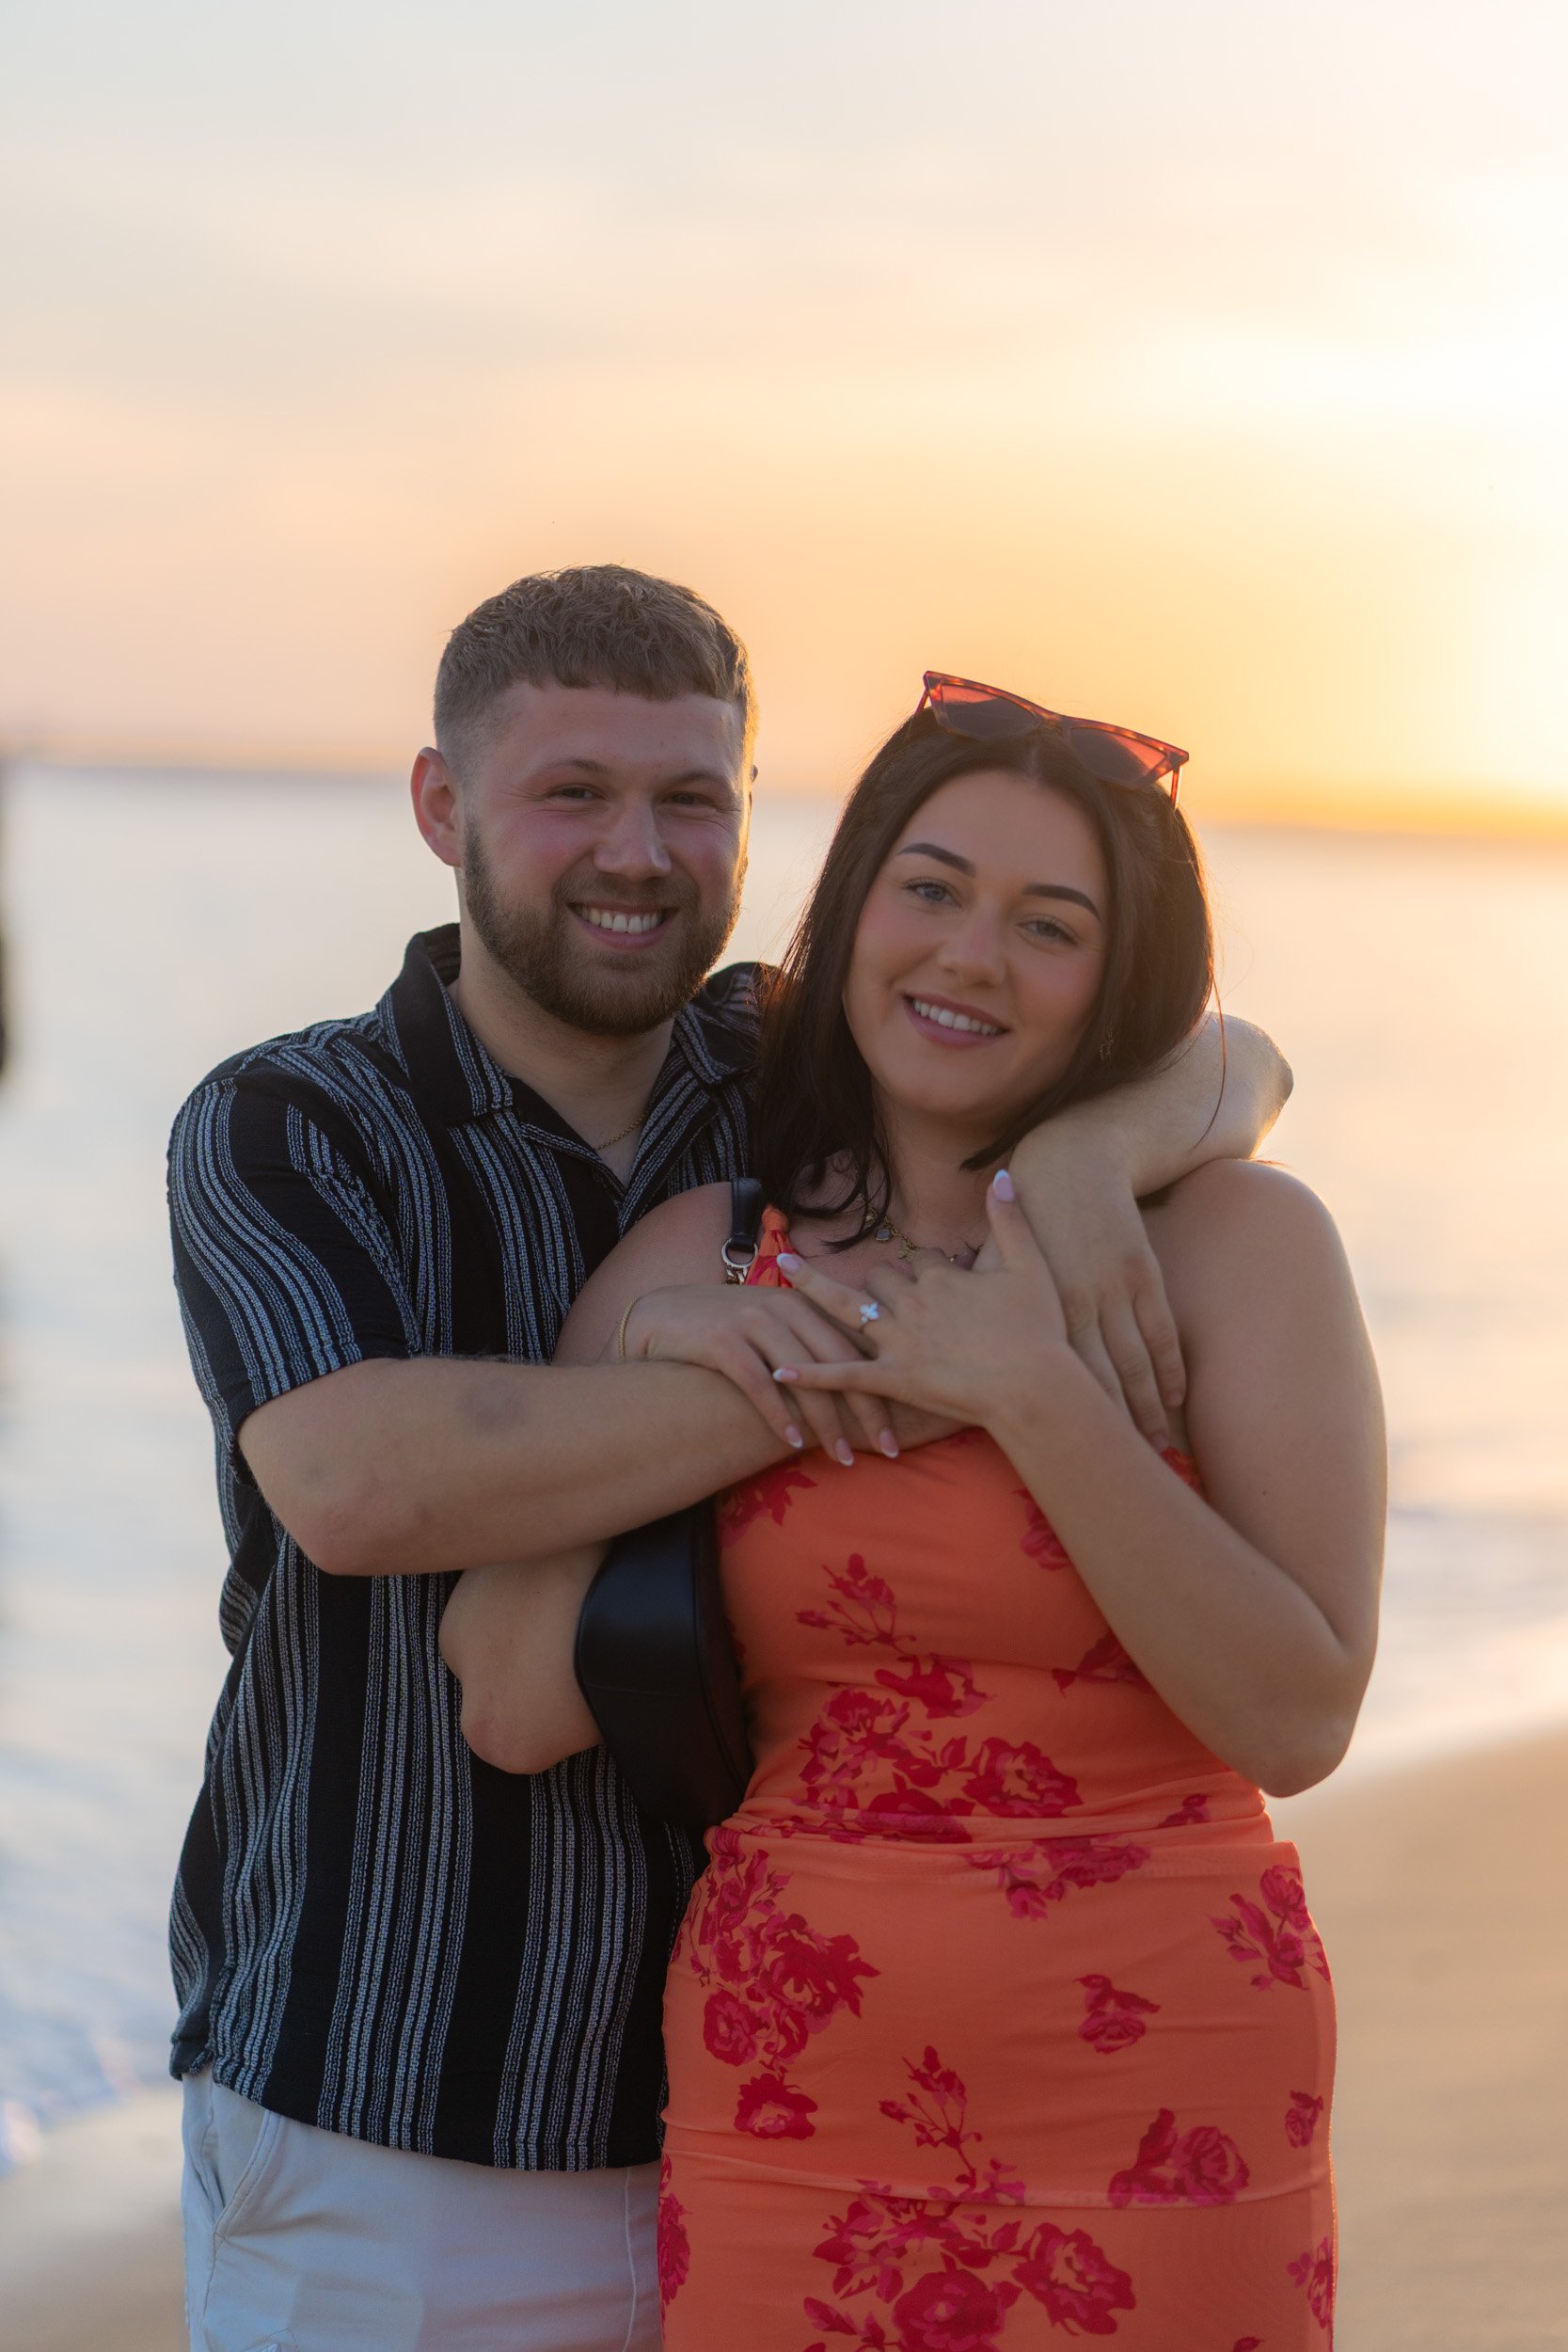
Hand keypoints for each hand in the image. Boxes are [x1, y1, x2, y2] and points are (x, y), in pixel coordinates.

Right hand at [623, 1283, 900, 1465]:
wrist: (659, 1316)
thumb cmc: (722, 1330)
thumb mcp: (770, 1327)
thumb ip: (807, 1344)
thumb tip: (855, 1383)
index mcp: (803, 1303)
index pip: (854, 1347)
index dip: (880, 1387)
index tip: (899, 1425)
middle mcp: (784, 1306)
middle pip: (839, 1362)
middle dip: (867, 1409)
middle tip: (887, 1449)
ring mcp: (752, 1321)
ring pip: (804, 1377)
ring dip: (826, 1421)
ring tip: (843, 1457)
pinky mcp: (722, 1341)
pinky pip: (759, 1384)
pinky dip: (779, 1416)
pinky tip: (794, 1443)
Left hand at [773, 1173, 1085, 1431]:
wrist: (1034, 1387)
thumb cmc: (1038, 1330)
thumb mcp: (1029, 1267)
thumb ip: (1010, 1221)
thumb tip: (1000, 1175)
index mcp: (941, 1279)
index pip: (921, 1261)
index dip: (930, 1269)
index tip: (944, 1281)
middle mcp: (913, 1305)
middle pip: (881, 1280)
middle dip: (879, 1280)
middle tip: (883, 1288)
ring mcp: (899, 1343)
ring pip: (848, 1309)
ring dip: (813, 1289)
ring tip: (783, 1270)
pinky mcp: (894, 1380)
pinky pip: (844, 1375)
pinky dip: (811, 1374)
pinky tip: (779, 1370)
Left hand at [1008, 1120, 1184, 1445]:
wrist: (1074, 1162)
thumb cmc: (1031, 1217)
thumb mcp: (1003, 1259)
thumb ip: (983, 1303)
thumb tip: (953, 1350)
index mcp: (1041, 1301)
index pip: (1058, 1372)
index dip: (1067, 1417)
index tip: (1070, 1454)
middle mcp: (1080, 1299)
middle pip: (1101, 1376)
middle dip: (1113, 1425)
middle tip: (1121, 1465)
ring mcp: (1117, 1287)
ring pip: (1136, 1360)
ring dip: (1145, 1406)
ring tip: (1153, 1445)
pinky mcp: (1145, 1274)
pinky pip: (1162, 1331)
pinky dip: (1171, 1368)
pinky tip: (1174, 1398)